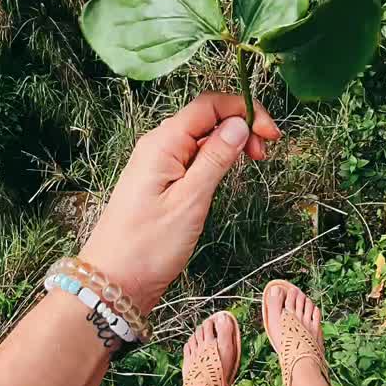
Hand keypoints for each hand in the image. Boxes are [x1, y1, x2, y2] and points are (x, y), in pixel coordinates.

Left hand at [78, 92, 280, 314]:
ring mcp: (156, 162)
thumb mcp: (190, 201)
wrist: (114, 281)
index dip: (244, 110)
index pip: (209, 104)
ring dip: (229, 142)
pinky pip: (190, 156)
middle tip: (265, 154)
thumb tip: (239, 125)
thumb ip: (215, 159)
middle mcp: (157, 145)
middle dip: (240, 126)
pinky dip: (214, 158)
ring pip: (200, 137)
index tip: (271, 134)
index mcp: (163, 142)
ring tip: (252, 163)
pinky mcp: (158, 180)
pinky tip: (226, 173)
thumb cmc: (148, 246)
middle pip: (206, 117)